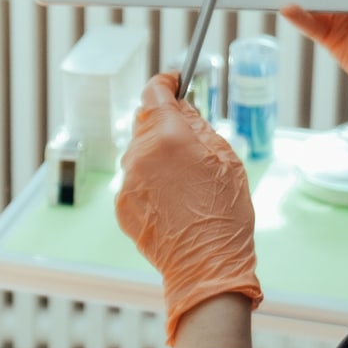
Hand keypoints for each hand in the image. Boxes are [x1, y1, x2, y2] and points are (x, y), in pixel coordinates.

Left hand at [115, 73, 262, 345]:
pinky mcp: (122, 205)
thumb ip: (198, 125)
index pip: (154, 92)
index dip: (165, 83)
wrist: (206, 265)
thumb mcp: (225, 158)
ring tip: (185, 181)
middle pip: (145, 122)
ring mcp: (127, 181)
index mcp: (168, 136)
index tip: (174, 81)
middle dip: (164, 125)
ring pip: (138, 153)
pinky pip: (134, 181)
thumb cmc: (225, 214)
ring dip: (157, 156)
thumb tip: (182, 105)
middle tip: (189, 140)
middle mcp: (139, 155)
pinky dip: (150, 183)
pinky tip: (173, 202)